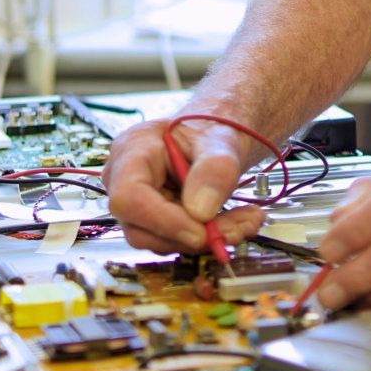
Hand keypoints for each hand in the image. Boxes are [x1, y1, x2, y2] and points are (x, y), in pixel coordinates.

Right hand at [101, 117, 267, 254]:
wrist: (216, 136)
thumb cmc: (211, 128)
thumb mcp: (220, 140)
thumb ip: (214, 169)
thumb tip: (200, 211)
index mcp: (132, 150)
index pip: (129, 197)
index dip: (163, 221)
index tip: (201, 232)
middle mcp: (125, 181)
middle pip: (142, 229)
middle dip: (193, 235)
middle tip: (237, 227)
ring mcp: (139, 205)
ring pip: (163, 242)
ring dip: (209, 239)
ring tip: (246, 220)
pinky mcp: (157, 223)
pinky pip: (179, 242)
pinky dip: (212, 238)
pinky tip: (238, 222)